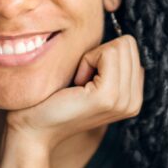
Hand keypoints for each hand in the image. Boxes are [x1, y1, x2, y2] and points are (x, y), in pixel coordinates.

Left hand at [4, 34, 143, 152]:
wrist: (33, 130)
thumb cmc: (53, 100)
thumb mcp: (89, 80)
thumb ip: (110, 64)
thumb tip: (119, 37)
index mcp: (133, 97)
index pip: (131, 49)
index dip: (103, 54)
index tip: (85, 79)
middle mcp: (134, 101)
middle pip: (128, 44)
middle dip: (99, 54)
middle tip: (80, 80)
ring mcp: (123, 100)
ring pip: (120, 46)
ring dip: (92, 57)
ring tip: (78, 84)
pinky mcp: (108, 96)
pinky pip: (107, 53)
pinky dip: (87, 60)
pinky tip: (76, 83)